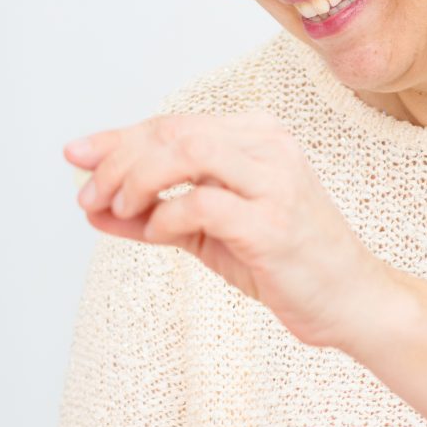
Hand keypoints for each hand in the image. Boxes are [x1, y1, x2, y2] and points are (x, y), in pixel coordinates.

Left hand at [67, 114, 388, 349]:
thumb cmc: (282, 263)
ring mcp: (275, 181)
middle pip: (173, 132)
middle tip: (88, 192)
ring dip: (137, 179)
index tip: (76, 156)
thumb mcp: (206, 234)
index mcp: (255, 135)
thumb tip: (91, 206)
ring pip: (185, 152)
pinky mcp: (273, 222)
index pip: (172, 124)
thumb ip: (152, 214)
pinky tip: (157, 232)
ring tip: (118, 207)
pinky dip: (166, 216)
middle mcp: (268, 146)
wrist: (350, 302)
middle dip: (118, 160)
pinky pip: (202, 203)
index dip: (117, 139)